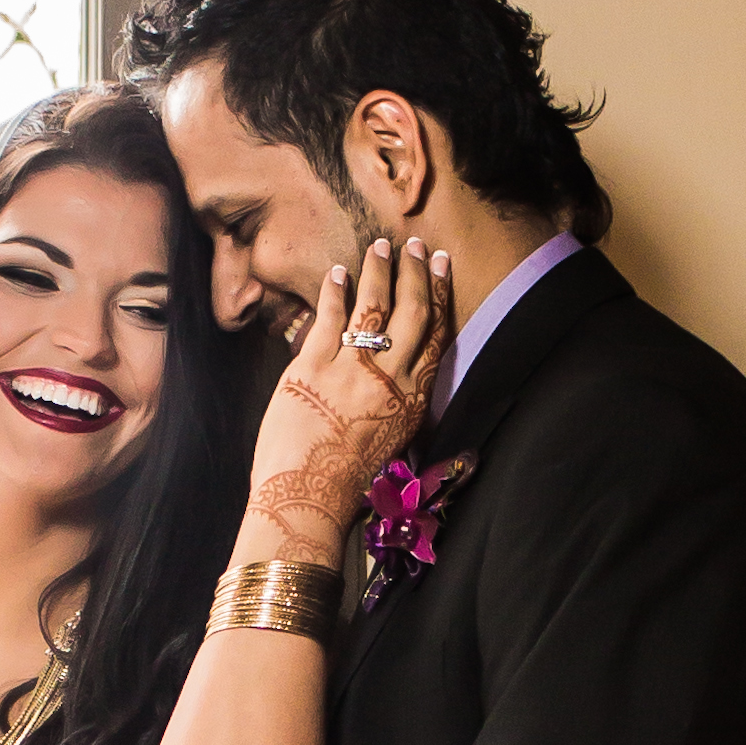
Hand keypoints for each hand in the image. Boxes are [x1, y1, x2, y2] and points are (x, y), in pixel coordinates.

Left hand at [244, 237, 458, 562]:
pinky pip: (330, 318)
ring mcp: (351, 370)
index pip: (437, 336)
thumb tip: (403, 375)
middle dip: (415, 272)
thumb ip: (400, 404)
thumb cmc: (346, 482)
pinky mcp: (312, 367)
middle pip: (412, 312)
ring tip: (379, 246)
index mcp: (413, 399)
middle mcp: (389, 380)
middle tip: (414, 245)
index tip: (440, 266)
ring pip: (374, 306)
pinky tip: (338, 273)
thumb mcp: (391, 442)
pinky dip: (336, 291)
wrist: (305, 499)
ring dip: (379, 271)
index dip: (440, 296)